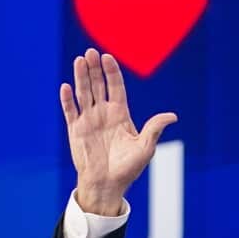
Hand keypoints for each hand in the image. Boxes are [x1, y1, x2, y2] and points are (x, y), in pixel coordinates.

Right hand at [60, 48, 176, 214]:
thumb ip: (155, 129)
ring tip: (79, 60)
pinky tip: (66, 86)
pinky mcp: (75, 130)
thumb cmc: (128, 168)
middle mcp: (103, 113)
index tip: (107, 57)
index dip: (111, 71)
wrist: (107, 185)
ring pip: (83, 93)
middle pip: (98, 84)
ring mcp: (89, 120)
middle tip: (90, 52)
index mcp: (120, 114)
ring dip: (80, 77)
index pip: (115, 86)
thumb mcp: (145, 148)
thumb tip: (172, 116)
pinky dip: (67, 99)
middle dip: (94, 68)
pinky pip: (70, 111)